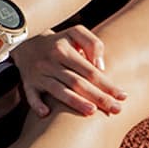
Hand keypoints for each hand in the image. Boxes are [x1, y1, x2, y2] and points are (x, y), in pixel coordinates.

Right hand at [12, 24, 126, 117]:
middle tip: (116, 109)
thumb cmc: (59, 41)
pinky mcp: (27, 83)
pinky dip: (36, 104)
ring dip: (74, 102)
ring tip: (92, 112)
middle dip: (98, 97)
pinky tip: (46, 113)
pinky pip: (31, 95)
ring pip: (57, 90)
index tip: (122, 96)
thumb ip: (93, 44)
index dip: (106, 84)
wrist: (26, 42)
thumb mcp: (75, 33)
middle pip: (77, 82)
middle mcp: (50, 62)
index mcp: (64, 50)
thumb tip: (101, 68)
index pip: (89, 70)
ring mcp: (38, 74)